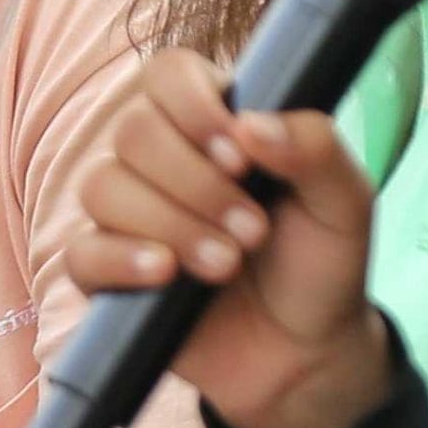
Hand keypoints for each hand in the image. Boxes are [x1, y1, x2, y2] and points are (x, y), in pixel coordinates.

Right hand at [66, 50, 391, 427]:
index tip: (239, 156)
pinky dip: (122, 258)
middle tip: (254, 230)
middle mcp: (163, 161)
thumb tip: (250, 125)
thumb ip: (315, 147)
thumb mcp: (345, 201)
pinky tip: (167, 274)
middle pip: (135, 132)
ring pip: (104, 187)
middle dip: (196, 183)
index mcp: (214, 125)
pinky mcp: (108, 275)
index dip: (193, 105)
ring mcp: (129, 216)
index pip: (167, 74)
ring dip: (172, 224)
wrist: (307, 354)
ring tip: (228, 265)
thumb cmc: (321, 264)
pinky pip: (81, 251)